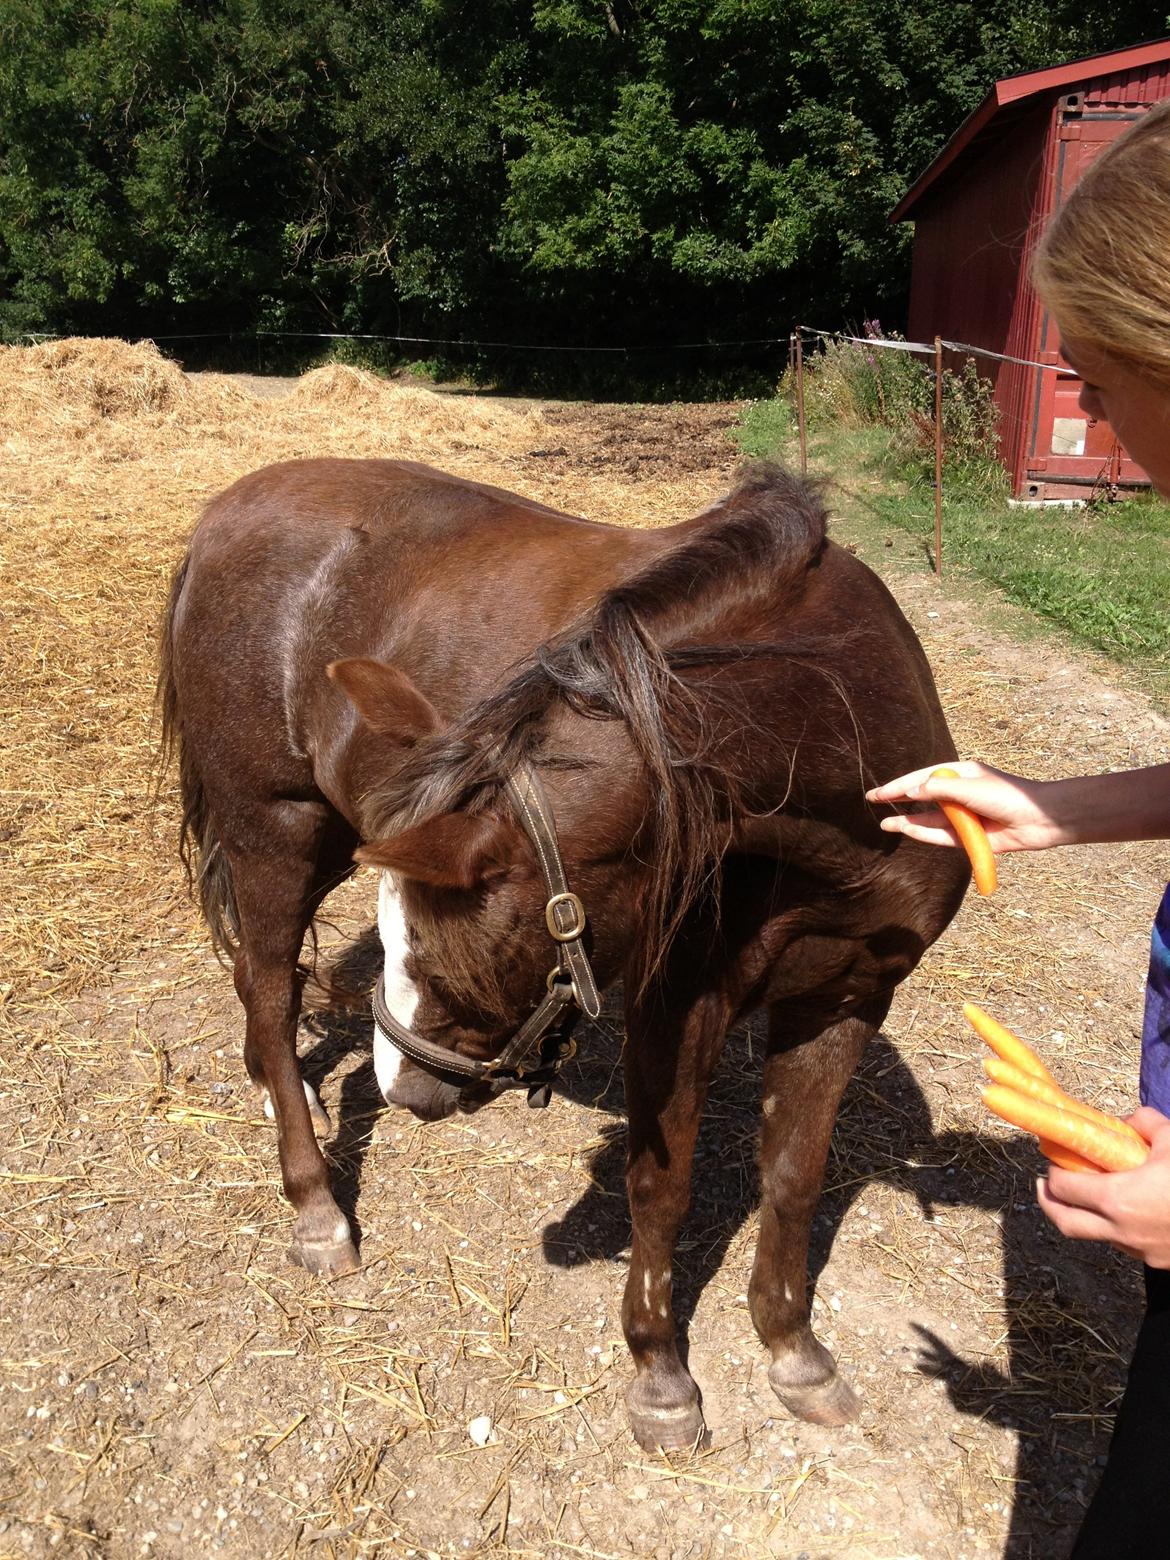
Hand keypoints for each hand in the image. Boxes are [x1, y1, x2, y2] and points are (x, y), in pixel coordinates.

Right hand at [866, 761, 1063, 853]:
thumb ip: (939, 789)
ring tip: (884, 824)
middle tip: (873, 801)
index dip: (899, 785)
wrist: (1040, 820)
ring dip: (908, 821)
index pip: (923, 778)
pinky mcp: (970, 836)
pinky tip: (907, 830)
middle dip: (899, 800)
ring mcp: (965, 816)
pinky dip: (925, 833)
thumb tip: (912, 791)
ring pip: (930, 819)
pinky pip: (942, 835)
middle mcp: (960, 794)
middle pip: (923, 797)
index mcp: (962, 774)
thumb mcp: (969, 787)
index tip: (878, 792)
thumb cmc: (1009, 796)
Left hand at [1037, 1109, 1169, 1266]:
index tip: (1053, 1158)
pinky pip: (1125, 1245)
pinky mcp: (1159, 1261)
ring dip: (1085, 1216)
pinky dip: (1115, 1227)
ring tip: (1089, 1194)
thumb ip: (1146, 1123)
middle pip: (1066, 1223)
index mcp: (1119, 1199)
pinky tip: (1128, 1209)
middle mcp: (1122, 1231)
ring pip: (1096, 1236)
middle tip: (1043, 1185)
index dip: (1053, 1172)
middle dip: (1048, 1202)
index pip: (1064, 1188)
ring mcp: (1141, 1250)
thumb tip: (1131, 1122)